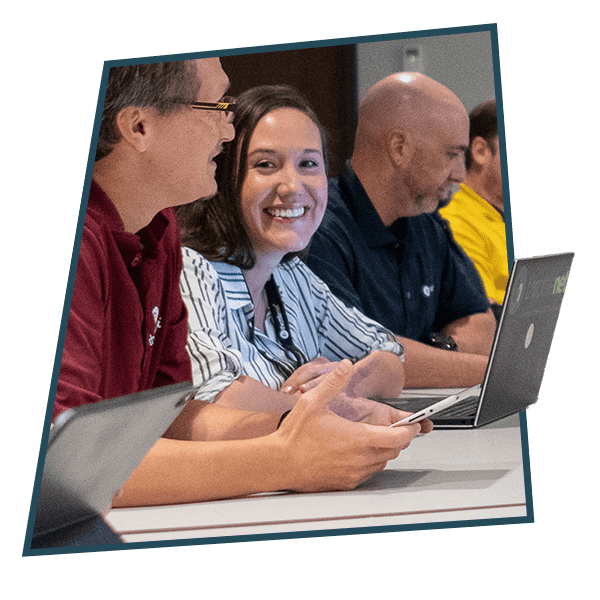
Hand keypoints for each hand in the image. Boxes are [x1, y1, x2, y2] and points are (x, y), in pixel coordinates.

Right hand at [275, 360, 424, 491]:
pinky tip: (356, 452)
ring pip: (382, 463)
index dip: (410, 430)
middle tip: (395, 429)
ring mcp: (353, 473)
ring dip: (383, 450)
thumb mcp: (312, 401)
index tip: (415, 424)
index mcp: (358, 438)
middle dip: (398, 439)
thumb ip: (333, 382)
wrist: (278, 463)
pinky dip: (369, 463)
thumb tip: (346, 366)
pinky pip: (367, 473)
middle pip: (394, 451)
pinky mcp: (345, 483)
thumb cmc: (294, 435)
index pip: (398, 437)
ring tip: (372, 438)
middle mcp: (360, 459)